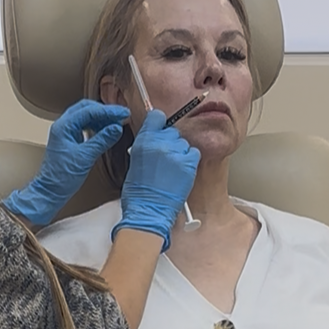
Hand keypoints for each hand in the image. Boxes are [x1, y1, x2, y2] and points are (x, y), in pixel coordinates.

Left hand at [2, 99, 130, 225]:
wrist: (51, 191)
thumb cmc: (61, 177)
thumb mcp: (85, 157)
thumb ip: (102, 140)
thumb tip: (117, 128)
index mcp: (63, 126)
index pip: (89, 111)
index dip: (108, 111)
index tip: (124, 113)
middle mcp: (63, 126)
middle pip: (86, 109)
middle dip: (105, 111)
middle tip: (122, 115)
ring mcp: (66, 133)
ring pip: (86, 117)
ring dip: (102, 118)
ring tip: (117, 123)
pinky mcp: (70, 140)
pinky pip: (85, 126)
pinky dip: (98, 126)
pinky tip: (107, 131)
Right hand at [112, 109, 199, 250]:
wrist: (149, 211)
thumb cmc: (138, 193)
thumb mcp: (135, 162)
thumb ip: (146, 146)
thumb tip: (155, 139)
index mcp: (143, 141)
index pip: (156, 117)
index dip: (159, 123)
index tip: (161, 128)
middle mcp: (159, 142)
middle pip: (172, 131)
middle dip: (170, 143)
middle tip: (165, 160)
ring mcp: (175, 152)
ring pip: (184, 143)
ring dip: (180, 153)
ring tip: (172, 171)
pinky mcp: (189, 163)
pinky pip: (194, 153)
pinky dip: (189, 161)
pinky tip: (181, 173)